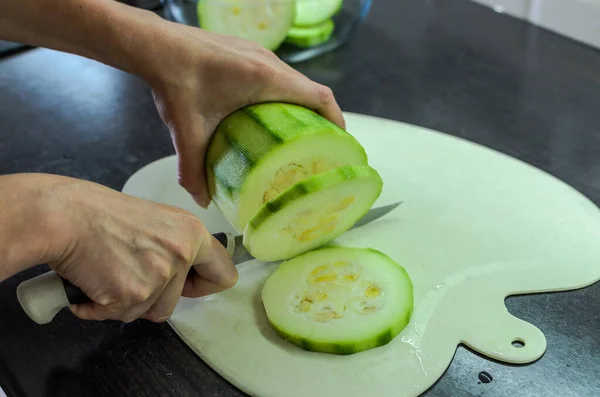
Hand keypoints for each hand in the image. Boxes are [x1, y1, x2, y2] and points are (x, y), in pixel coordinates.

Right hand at [45, 176, 236, 322]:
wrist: (65, 217)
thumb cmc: (102, 215)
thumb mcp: (158, 221)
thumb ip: (178, 246)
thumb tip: (186, 273)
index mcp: (193, 233)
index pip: (225, 275)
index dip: (203, 285)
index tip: (186, 283)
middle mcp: (182, 254)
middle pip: (177, 303)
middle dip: (153, 297)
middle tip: (131, 274)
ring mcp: (158, 276)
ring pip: (150, 312)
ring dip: (127, 302)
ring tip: (109, 273)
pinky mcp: (132, 295)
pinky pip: (120, 316)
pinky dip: (101, 307)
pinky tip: (92, 283)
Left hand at [144, 22, 345, 206]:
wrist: (155, 44)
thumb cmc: (175, 80)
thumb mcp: (187, 130)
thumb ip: (193, 169)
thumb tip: (202, 199)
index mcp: (265, 79)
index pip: (318, 96)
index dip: (336, 118)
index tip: (340, 140)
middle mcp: (268, 62)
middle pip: (311, 89)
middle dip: (320, 116)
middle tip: (318, 144)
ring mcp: (258, 53)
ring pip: (294, 80)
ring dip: (301, 104)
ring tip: (297, 132)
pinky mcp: (246, 51)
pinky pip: (277, 73)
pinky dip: (284, 94)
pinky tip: (268, 113)